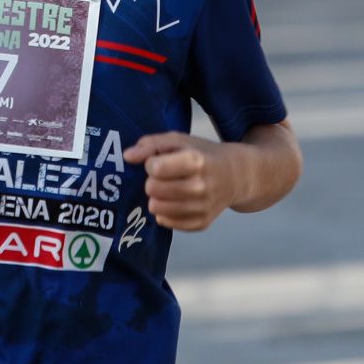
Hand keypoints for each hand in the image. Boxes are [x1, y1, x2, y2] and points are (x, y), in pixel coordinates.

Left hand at [124, 132, 245, 231]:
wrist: (236, 175)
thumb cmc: (203, 154)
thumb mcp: (179, 140)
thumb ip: (151, 144)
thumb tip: (127, 156)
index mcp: (196, 162)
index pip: (155, 168)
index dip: (152, 163)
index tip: (160, 161)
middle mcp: (201, 187)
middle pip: (152, 189)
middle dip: (153, 181)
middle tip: (166, 176)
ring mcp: (202, 208)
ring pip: (156, 208)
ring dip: (157, 197)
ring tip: (169, 188)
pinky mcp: (201, 223)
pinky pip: (166, 222)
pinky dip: (166, 211)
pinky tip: (176, 201)